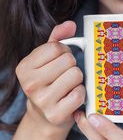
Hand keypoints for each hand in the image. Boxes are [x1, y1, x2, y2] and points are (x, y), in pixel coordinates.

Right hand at [15, 21, 84, 138]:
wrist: (45, 115)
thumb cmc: (49, 81)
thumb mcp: (48, 58)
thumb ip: (58, 38)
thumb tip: (70, 24)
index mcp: (24, 67)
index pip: (57, 47)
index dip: (64, 51)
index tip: (59, 61)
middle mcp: (30, 84)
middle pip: (68, 60)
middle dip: (71, 65)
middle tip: (64, 74)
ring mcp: (42, 101)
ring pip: (76, 74)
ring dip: (77, 79)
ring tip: (68, 85)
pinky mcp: (55, 114)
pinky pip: (79, 93)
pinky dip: (80, 93)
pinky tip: (71, 96)